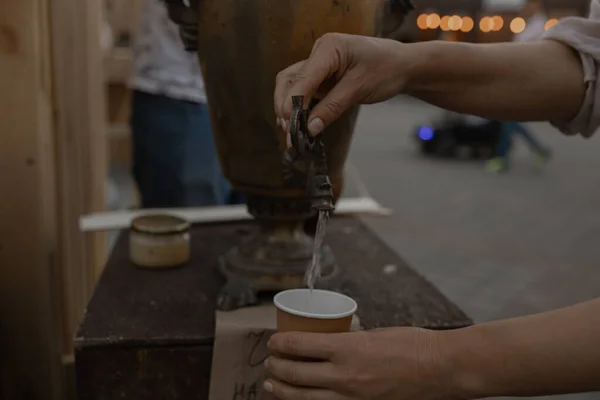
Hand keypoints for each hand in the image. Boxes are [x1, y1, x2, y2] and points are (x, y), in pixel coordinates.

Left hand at [263, 328, 454, 399]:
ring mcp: (351, 397)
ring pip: (304, 397)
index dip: (280, 343)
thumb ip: (348, 340)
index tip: (273, 340)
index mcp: (346, 349)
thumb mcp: (373, 333)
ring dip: (283, 390)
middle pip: (295, 374)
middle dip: (276, 367)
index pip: (299, 345)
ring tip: (272, 384)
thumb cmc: (411, 344)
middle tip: (269, 361)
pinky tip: (300, 398)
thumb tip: (330, 341)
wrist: (439, 369)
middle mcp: (344, 376)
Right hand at [274, 33, 412, 135]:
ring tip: (291, 132)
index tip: (288, 123)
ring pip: (292, 86)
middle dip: (285, 106)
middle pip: (289, 80)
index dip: (292, 101)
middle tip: (289, 132)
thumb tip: (309, 128)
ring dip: (288, 108)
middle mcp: (319, 53)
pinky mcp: (321, 76)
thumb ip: (332, 107)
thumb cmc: (386, 70)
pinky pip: (303, 91)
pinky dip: (298, 108)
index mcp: (328, 48)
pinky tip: (299, 124)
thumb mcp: (359, 89)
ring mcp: (318, 64)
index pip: (302, 77)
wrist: (402, 66)